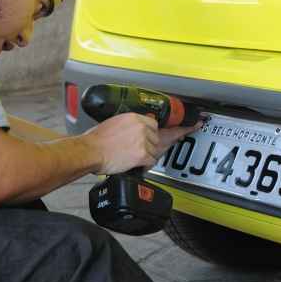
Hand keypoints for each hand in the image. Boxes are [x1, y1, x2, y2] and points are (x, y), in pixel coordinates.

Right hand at [82, 112, 201, 174]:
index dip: (168, 129)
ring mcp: (144, 140)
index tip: (190, 125)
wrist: (90, 151)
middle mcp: (142, 126)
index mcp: (135, 117)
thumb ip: (128, 125)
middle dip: (151, 146)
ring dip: (146, 156)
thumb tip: (134, 131)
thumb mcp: (114, 123)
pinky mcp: (143, 153)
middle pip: (158, 138)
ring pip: (155, 150)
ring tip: (129, 157)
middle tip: (151, 144)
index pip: (156, 124)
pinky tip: (135, 164)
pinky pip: (151, 160)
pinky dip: (144, 164)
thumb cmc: (96, 140)